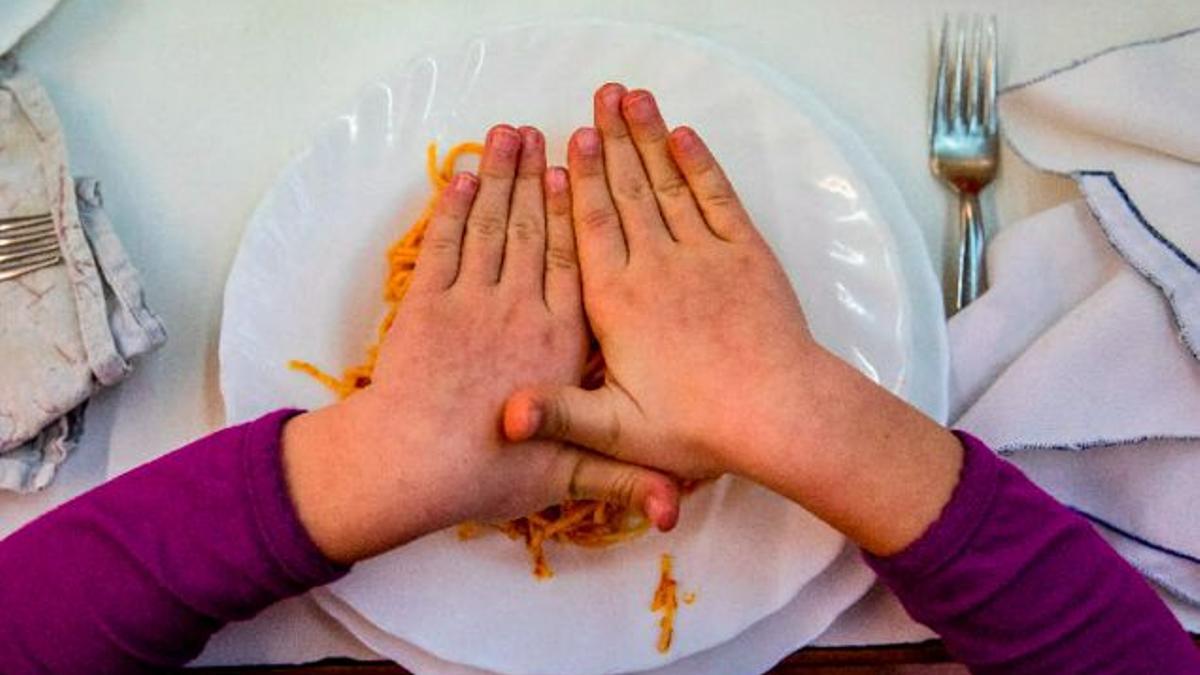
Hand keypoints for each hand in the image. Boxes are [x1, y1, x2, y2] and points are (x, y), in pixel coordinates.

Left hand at [282, 124, 679, 564]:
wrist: (407, 467)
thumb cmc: (485, 474)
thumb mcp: (563, 479)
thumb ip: (622, 479)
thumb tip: (676, 506)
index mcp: (558, 340)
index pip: (572, 263)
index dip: (575, 213)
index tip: (579, 171)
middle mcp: (518, 308)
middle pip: (532, 230)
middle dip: (538, 177)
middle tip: (547, 130)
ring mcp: (468, 300)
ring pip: (491, 225)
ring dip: (500, 176)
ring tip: (509, 134)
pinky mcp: (425, 303)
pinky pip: (443, 242)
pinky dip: (451, 206)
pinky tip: (462, 176)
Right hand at [504, 84, 962, 555]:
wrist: (780, 414)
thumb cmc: (697, 428)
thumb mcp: (617, 432)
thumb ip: (559, 414)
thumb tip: (501, 413)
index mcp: (617, 302)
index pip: (590, 227)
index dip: (581, 179)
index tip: (573, 138)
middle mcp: (657, 267)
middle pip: (627, 192)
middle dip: (613, 140)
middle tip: (599, 96)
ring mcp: (704, 256)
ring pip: (668, 185)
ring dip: (651, 139)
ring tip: (633, 97)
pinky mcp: (746, 257)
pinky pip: (719, 199)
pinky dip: (701, 167)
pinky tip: (686, 137)